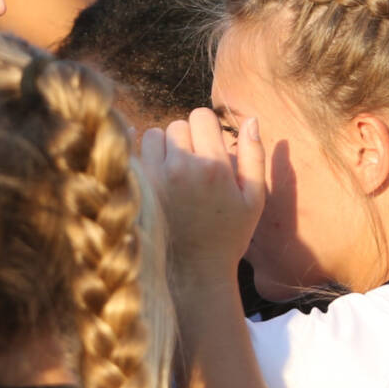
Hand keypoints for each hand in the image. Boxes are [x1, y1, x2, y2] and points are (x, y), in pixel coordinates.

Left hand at [141, 109, 266, 274]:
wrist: (195, 271)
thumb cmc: (229, 235)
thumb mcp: (254, 198)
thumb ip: (254, 155)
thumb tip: (251, 118)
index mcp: (212, 166)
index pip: (201, 116)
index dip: (207, 129)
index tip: (210, 147)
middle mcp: (180, 167)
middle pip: (176, 125)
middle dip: (187, 139)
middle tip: (194, 164)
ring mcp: (154, 178)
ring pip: (153, 135)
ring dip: (164, 147)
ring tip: (175, 170)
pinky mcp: (137, 188)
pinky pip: (134, 154)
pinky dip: (145, 159)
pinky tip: (156, 174)